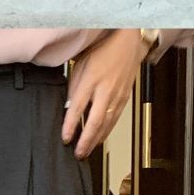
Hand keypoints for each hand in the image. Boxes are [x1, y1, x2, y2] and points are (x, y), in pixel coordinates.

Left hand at [62, 31, 144, 157]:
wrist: (128, 41)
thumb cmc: (102, 48)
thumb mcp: (81, 63)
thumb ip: (75, 86)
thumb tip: (68, 106)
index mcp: (91, 78)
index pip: (78, 107)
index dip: (71, 124)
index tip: (65, 137)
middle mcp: (106, 89)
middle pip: (95, 121)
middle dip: (86, 140)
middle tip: (78, 153)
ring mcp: (118, 95)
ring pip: (107, 124)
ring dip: (96, 140)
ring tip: (87, 151)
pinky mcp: (125, 98)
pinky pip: (115, 119)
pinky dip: (107, 131)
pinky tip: (100, 138)